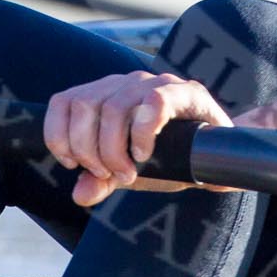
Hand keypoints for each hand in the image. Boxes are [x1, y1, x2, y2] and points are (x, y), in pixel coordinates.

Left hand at [44, 71, 235, 205]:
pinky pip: (154, 102)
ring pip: (113, 107)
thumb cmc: (170, 158)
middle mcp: (126, 82)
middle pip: (84, 105)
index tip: (73, 164)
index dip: (59, 134)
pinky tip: (145, 154)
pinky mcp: (185, 91)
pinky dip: (143, 134)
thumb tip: (79, 193)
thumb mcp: (128, 172)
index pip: (64, 100)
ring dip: (113, 149)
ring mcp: (155, 83)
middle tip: (108, 174)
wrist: (217, 158)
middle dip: (88, 149)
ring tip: (127, 172)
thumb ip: (101, 179)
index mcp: (106, 94)